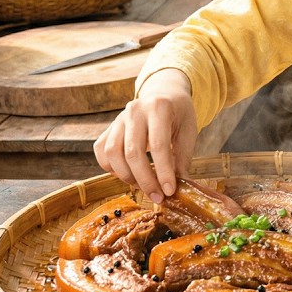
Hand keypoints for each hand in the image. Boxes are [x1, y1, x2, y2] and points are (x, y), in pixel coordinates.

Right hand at [93, 68, 197, 202]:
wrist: (162, 94)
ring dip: (128, 177)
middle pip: (132, 152)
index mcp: (158, 107)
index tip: (170, 191)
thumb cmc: (178, 114)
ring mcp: (117, 119)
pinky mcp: (108, 129)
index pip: (158, 145)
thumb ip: (183, 157)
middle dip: (145, 180)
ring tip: (145, 186)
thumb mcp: (188, 131)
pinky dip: (112, 169)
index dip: (163, 171)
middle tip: (158, 196)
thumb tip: (179, 187)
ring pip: (113, 154)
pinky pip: (102, 153)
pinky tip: (130, 176)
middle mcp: (134, 111)